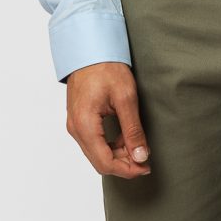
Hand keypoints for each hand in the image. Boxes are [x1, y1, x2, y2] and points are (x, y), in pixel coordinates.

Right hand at [65, 62, 152, 178]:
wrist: (90, 50)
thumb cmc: (106, 68)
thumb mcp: (126, 99)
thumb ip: (133, 130)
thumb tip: (141, 157)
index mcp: (85, 125)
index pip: (105, 162)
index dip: (127, 170)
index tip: (146, 167)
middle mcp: (75, 128)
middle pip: (99, 162)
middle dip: (124, 165)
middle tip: (145, 159)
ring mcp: (74, 125)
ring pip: (96, 154)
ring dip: (118, 155)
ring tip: (138, 145)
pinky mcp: (78, 121)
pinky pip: (93, 143)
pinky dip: (110, 146)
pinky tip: (125, 138)